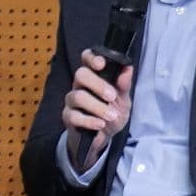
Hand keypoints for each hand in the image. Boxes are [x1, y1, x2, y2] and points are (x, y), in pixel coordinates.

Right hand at [62, 53, 135, 173]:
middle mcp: (80, 86)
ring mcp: (72, 102)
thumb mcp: (123, 100)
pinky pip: (74, 116)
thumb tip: (127, 68)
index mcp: (94, 77)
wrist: (104, 137)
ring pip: (78, 96)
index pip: (87, 59)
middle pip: (80, 75)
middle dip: (98, 85)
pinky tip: (100, 124)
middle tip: (111, 97)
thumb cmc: (112, 114)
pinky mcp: (68, 117)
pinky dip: (90, 120)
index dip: (91, 57)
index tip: (101, 63)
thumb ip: (124, 85)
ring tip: (111, 116)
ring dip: (97, 106)